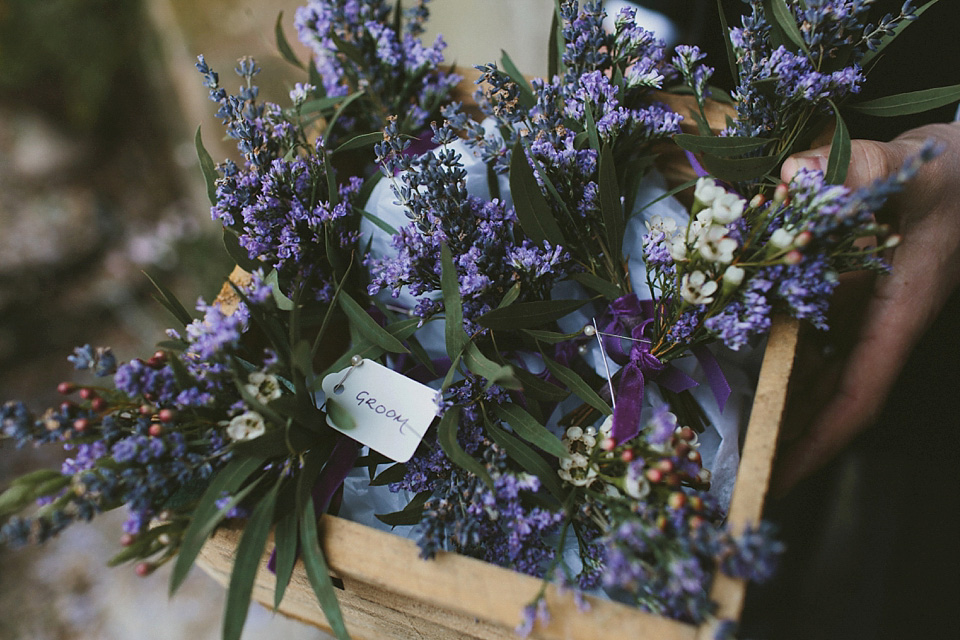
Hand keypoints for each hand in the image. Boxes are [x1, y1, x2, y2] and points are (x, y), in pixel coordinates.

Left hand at [772, 121, 959, 494]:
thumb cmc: (949, 173)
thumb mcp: (907, 166)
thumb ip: (859, 169)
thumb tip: (796, 176)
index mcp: (897, 316)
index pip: (855, 396)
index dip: (817, 442)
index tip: (778, 477)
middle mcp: (878, 324)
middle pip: (827, 397)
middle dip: (786, 434)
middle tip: (735, 466)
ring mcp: (864, 311)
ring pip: (816, 369)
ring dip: (778, 397)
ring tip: (730, 425)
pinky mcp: (851, 291)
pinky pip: (811, 334)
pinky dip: (781, 350)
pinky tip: (745, 354)